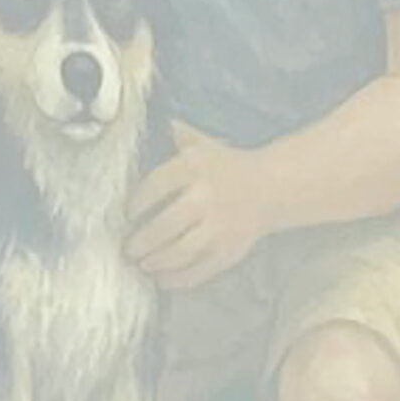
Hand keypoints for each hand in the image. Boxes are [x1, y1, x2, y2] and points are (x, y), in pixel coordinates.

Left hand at [127, 123, 270, 289]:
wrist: (271, 188)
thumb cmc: (228, 165)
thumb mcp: (203, 144)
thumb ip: (176, 135)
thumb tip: (149, 120)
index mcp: (194, 169)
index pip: (153, 188)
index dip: (135, 204)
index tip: (128, 214)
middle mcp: (206, 198)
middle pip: (164, 225)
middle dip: (140, 241)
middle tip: (128, 248)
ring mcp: (220, 227)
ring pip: (180, 251)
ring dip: (156, 261)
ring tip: (142, 263)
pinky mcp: (231, 249)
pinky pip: (202, 269)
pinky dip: (179, 279)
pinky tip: (162, 280)